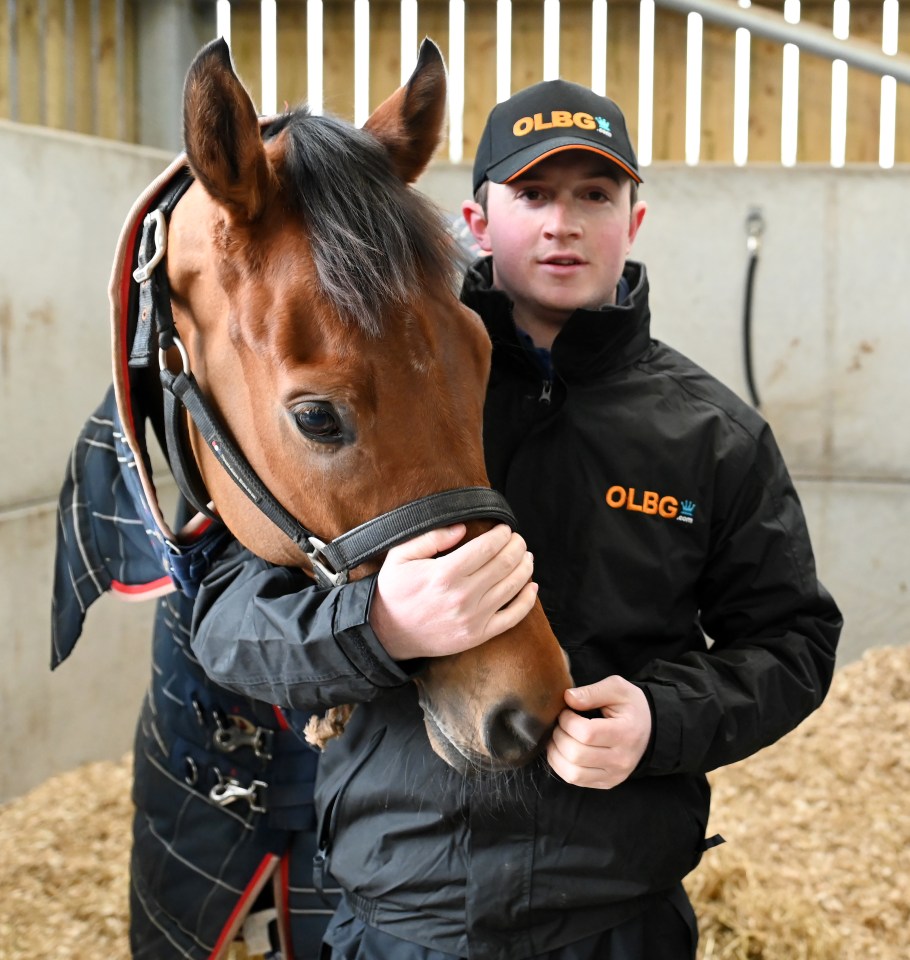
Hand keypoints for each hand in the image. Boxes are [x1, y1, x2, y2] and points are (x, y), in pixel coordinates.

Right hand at [371, 523, 537, 660]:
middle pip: (504, 564)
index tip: (505, 529)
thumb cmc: (394, 591)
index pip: (487, 548)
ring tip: (526, 556)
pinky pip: (512, 617)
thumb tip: (462, 528)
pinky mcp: (478, 635)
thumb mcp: (400, 556)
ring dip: (525, 567)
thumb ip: (431, 537)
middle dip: (517, 546)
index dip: (502, 535)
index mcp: (445, 574)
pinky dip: (527, 600)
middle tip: (518, 540)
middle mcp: (463, 596)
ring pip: (513, 587)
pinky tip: (531, 587)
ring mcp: (473, 618)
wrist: (387, 634)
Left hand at [546, 676, 651, 788]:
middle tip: (560, 723)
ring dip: (556, 753)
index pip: (586, 733)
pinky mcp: (607, 783)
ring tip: (559, 737)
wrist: (649, 729)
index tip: (566, 711)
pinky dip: (561, 766)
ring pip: (572, 773)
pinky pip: (575, 780)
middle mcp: (622, 759)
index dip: (567, 721)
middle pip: (576, 754)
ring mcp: (615, 775)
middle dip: (559, 735)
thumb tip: (568, 698)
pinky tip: (562, 750)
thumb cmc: (630, 706)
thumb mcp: (617, 688)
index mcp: (626, 733)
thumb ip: (592, 692)